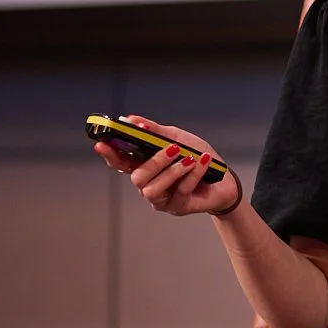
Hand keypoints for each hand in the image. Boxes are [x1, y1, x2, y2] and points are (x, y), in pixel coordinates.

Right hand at [93, 115, 238, 218]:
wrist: (225, 179)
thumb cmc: (198, 158)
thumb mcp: (179, 139)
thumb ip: (156, 132)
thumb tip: (132, 120)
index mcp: (145, 166)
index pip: (121, 163)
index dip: (110, 155)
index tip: (102, 145)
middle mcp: (148, 185)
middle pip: (137, 178)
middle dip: (154, 162)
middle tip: (173, 149)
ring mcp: (162, 199)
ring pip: (152, 189)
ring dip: (172, 171)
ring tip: (190, 159)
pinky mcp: (178, 207)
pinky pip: (180, 191)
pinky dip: (193, 174)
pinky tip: (202, 162)